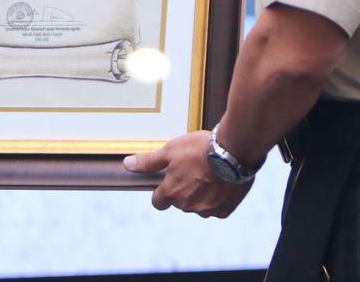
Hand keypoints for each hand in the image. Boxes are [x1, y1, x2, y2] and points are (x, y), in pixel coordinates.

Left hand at [124, 130, 252, 217]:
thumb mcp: (170, 151)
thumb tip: (127, 165)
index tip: (170, 180)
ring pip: (198, 206)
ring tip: (208, 174)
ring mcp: (206, 210)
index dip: (162, 192)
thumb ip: (148, 162)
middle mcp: (187, 206)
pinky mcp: (223, 211)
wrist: (233, 152)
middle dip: (183, 189)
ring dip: (200, 195)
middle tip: (193, 170)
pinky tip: (220, 183)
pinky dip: (217, 199)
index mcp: (171, 193)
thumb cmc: (199, 149)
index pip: (158, 202)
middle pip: (179, 202)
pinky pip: (216, 209)